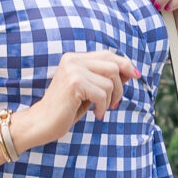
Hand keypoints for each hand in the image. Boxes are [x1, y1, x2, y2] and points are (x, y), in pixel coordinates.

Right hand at [16, 48, 139, 149]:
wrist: (42, 123)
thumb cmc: (66, 109)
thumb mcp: (88, 90)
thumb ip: (104, 78)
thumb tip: (132, 72)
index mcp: (74, 58)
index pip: (108, 55)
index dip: (125, 65)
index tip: (135, 76)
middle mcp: (73, 59)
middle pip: (113, 65)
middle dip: (120, 87)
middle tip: (114, 104)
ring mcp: (73, 70)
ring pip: (110, 81)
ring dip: (110, 99)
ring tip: (100, 109)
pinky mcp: (74, 83)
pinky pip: (103, 93)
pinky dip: (103, 107)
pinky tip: (96, 114)